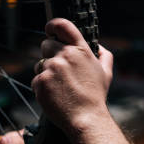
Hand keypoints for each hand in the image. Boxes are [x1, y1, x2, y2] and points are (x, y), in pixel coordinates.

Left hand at [32, 18, 113, 135]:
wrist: (86, 118)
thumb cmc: (95, 96)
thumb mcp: (106, 73)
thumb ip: (104, 55)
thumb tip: (98, 47)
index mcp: (81, 50)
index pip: (63, 25)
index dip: (53, 25)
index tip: (50, 30)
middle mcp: (65, 56)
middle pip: (46, 44)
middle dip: (50, 54)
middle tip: (59, 70)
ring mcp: (51, 68)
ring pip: (40, 63)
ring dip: (46, 72)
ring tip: (60, 86)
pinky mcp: (41, 82)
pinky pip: (36, 79)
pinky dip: (42, 86)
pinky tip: (54, 95)